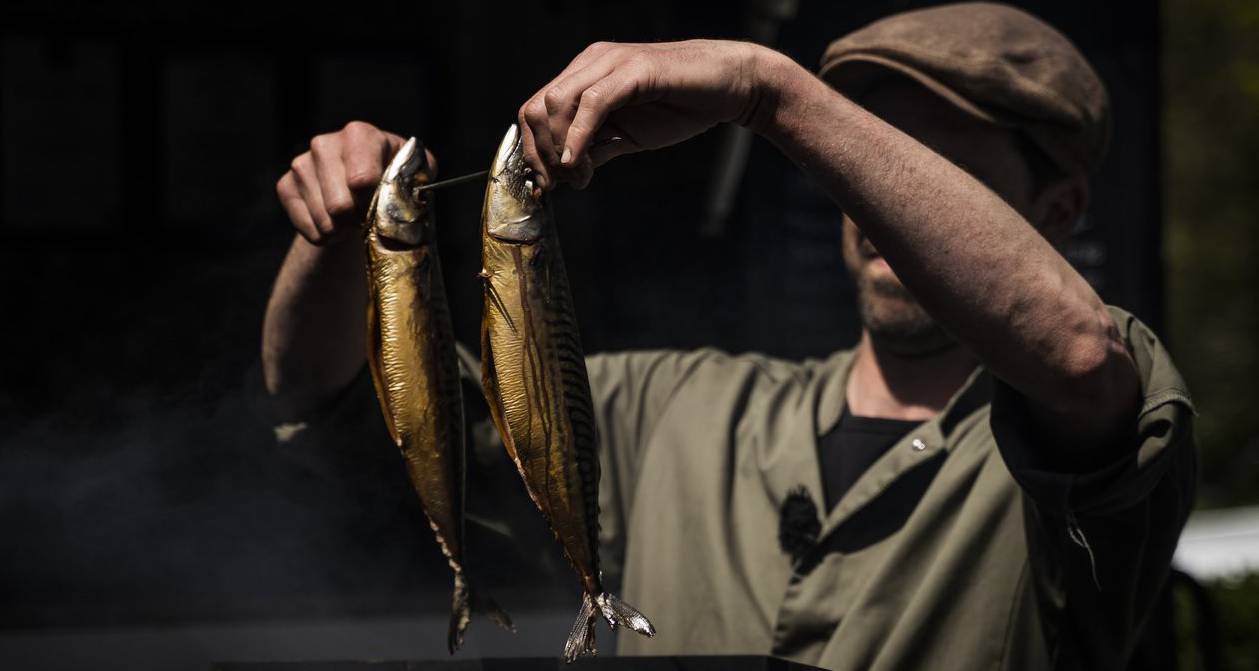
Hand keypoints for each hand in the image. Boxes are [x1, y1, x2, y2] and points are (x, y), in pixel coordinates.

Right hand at [276, 121, 433, 244]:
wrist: (363, 191)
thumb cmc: (395, 180)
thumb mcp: (415, 175)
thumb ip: (418, 180)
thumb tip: (412, 195)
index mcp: (360, 135)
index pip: (361, 177)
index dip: (371, 202)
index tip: (380, 207)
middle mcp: (325, 143)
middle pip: (340, 205)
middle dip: (357, 220)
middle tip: (368, 218)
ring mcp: (302, 163)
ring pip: (324, 220)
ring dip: (343, 230)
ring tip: (353, 222)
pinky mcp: (285, 185)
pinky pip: (308, 228)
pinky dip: (324, 237)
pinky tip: (335, 225)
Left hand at [517, 40, 781, 188]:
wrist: (730, 86)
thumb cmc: (681, 108)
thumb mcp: (627, 136)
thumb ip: (594, 149)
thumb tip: (563, 173)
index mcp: (585, 74)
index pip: (535, 109)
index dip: (532, 149)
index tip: (548, 183)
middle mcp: (591, 62)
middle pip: (536, 107)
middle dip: (540, 153)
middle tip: (562, 183)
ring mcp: (611, 62)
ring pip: (556, 103)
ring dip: (559, 149)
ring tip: (580, 175)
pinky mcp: (634, 69)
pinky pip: (592, 103)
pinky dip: (579, 137)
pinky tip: (581, 163)